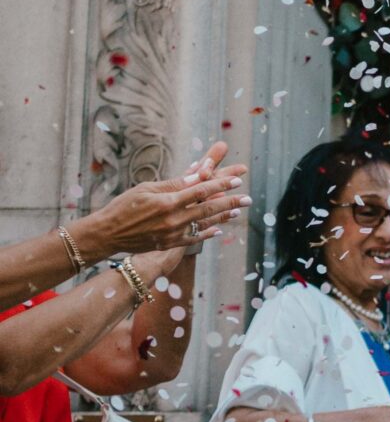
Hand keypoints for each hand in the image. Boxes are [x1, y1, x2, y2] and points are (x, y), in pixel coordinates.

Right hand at [78, 142, 247, 262]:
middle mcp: (174, 219)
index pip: (200, 190)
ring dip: (223, 216)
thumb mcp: (146, 189)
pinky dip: (207, 233)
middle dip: (231, 201)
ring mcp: (173, 234)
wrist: (108, 234)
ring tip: (239, 210)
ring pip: (204, 223)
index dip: (221, 184)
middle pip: (208, 208)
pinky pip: (194, 239)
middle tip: (248, 197)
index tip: (236, 179)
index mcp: (168, 202)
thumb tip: (196, 177)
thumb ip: (173, 185)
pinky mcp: (170, 244)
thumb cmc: (123, 206)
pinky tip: (218, 229)